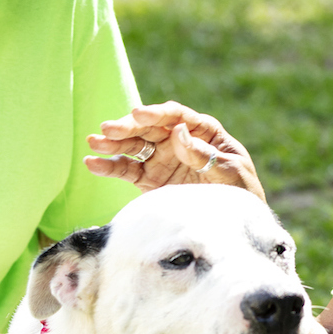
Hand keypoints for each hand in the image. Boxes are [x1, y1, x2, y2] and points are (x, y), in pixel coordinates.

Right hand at [84, 101, 264, 201]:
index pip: (176, 116)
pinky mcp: (150, 178)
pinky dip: (110, 167)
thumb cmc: (240, 190)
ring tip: (94, 142)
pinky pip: (127, 169)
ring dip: (113, 144)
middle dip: (128, 127)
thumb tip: (178, 132)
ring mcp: (162, 158)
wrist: (235, 220)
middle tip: (107, 129)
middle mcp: (178, 140)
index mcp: (203, 131)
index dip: (156, 114)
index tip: (138, 114)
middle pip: (149, 128)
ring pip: (134, 146)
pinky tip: (92, 163)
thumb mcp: (230, 172)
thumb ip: (204, 155)